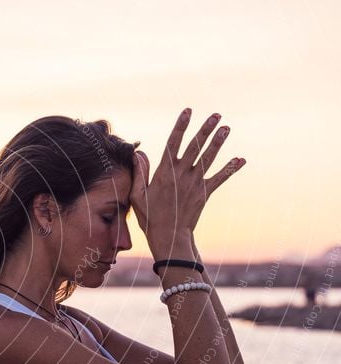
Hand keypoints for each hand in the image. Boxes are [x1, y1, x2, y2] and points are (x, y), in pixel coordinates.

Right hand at [129, 109, 245, 249]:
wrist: (169, 237)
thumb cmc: (150, 217)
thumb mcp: (137, 195)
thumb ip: (139, 173)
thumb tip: (139, 153)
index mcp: (165, 173)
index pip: (174, 144)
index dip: (181, 126)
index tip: (187, 112)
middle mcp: (182, 175)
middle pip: (196, 147)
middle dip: (205, 129)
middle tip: (216, 115)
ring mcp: (195, 183)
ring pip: (209, 158)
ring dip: (218, 142)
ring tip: (226, 128)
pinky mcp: (204, 193)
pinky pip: (220, 178)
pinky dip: (231, 168)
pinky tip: (241, 159)